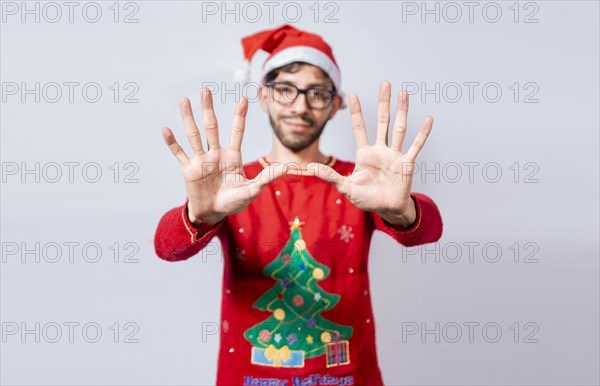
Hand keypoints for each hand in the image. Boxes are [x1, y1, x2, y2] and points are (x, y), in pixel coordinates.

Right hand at [162, 88, 283, 225]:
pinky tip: (166, 129)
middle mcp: (216, 154)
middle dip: (208, 108)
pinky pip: (179, 153)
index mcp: (232, 156)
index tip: (243, 99)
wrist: (213, 213)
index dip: (239, 116)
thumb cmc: (234, 201)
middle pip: (211, 127)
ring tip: (184, 100)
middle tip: (206, 89)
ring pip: (194, 135)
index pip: (237, 131)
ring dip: (188, 118)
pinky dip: (172, 143)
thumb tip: (289, 167)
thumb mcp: (252, 190)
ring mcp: (201, 160)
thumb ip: (267, 177)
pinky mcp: (189, 169)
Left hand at [307, 81, 432, 225]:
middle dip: (383, 103)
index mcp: (365, 154)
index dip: (356, 112)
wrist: (386, 210)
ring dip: (402, 111)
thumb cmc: (366, 199)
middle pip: (382, 121)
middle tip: (385, 83)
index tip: (352, 95)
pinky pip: (416, 146)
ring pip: (399, 128)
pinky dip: (422, 133)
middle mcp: (380, 150)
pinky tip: (428, 119)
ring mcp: (394, 155)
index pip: (359, 128)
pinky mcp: (406, 164)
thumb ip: (330, 177)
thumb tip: (310, 168)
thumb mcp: (346, 187)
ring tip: (404, 93)